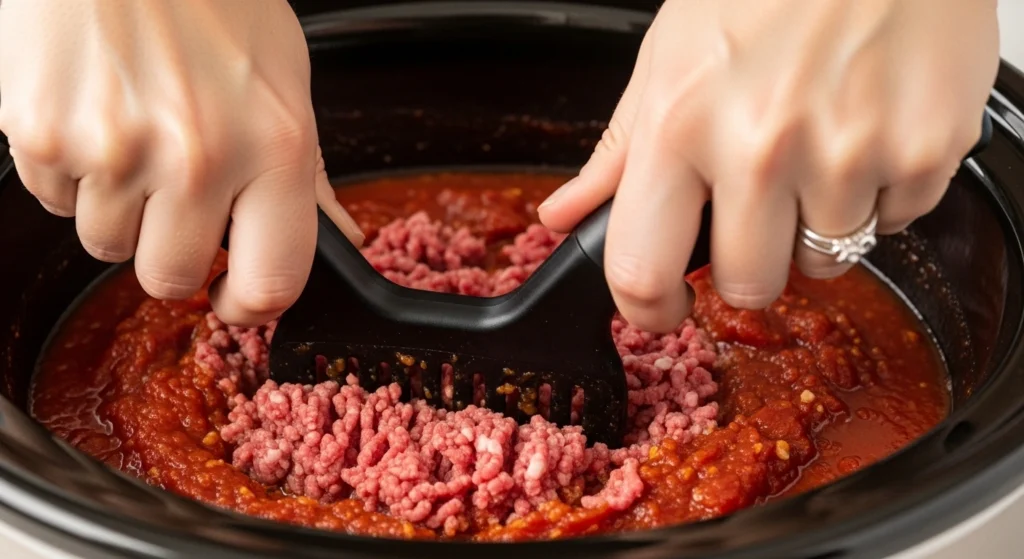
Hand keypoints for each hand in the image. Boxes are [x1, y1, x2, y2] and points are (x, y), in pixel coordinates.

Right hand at [0, 0, 363, 326]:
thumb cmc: (210, 0)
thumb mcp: (285, 80)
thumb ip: (306, 174)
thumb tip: (339, 239)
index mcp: (274, 147)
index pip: (273, 283)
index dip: (251, 305)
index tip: (236, 296)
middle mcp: (197, 158)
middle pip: (169, 279)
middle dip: (171, 251)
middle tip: (174, 195)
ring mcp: (112, 150)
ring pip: (104, 244)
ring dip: (118, 206)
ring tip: (132, 132)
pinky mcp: (39, 136)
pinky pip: (54, 201)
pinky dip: (70, 172)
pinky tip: (93, 114)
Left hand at [538, 0, 998, 332]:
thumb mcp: (668, 57)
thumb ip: (618, 153)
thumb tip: (565, 217)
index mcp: (680, 124)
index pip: (643, 270)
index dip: (649, 311)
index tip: (662, 312)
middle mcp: (761, 147)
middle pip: (749, 287)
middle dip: (748, 266)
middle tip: (758, 209)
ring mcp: (849, 154)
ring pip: (827, 260)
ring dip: (819, 222)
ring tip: (821, 145)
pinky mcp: (924, 151)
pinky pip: (895, 224)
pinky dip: (881, 193)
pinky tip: (869, 131)